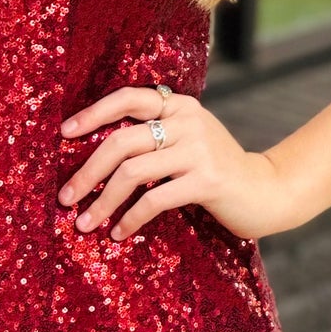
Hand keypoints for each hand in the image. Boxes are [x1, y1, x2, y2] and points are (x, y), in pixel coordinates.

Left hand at [58, 84, 297, 240]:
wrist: (267, 192)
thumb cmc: (216, 170)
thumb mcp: (188, 141)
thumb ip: (154, 136)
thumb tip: (96, 153)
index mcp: (180, 105)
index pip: (128, 98)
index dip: (92, 114)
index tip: (63, 134)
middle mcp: (188, 121)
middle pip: (121, 141)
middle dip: (87, 171)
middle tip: (65, 197)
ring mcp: (199, 150)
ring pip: (132, 172)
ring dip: (102, 202)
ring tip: (84, 223)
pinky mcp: (207, 180)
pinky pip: (155, 199)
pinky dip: (130, 219)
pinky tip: (118, 233)